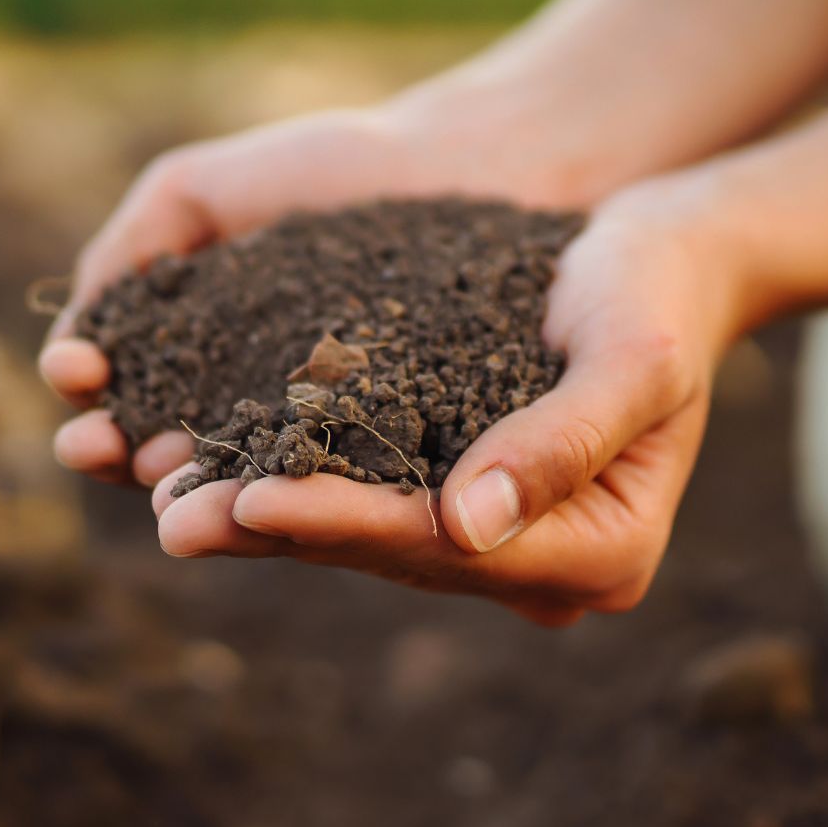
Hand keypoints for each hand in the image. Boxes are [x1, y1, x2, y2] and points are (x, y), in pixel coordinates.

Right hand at [40, 102, 576, 484]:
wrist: (469, 163)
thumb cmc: (336, 169)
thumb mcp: (201, 191)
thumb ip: (131, 249)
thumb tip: (71, 346)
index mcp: (202, 359)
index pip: (126, 398)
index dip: (92, 397)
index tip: (76, 376)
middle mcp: (255, 413)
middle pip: (168, 452)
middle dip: (122, 453)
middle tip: (98, 446)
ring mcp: (326, 442)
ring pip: (241, 481)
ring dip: (191, 487)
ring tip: (161, 478)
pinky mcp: (397, 458)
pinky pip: (338, 481)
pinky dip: (291, 489)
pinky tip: (257, 481)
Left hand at [134, 183, 741, 625]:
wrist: (665, 258)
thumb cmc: (658, 292)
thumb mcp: (631, 353)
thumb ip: (562, 439)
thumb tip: (467, 525)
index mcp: (603, 554)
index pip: (447, 547)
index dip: (343, 523)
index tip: (250, 498)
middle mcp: (546, 568)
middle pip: (393, 555)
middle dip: (278, 531)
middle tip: (170, 518)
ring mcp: (500, 542)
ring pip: (364, 537)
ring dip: (263, 517)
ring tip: (162, 497)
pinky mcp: (459, 498)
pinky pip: (363, 498)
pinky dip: (288, 479)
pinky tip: (207, 461)